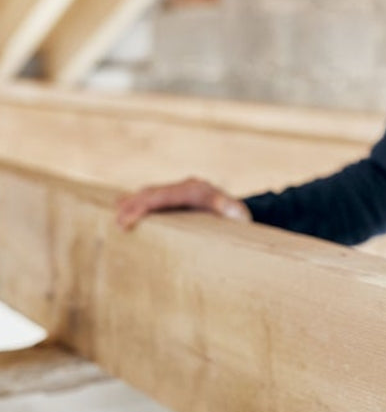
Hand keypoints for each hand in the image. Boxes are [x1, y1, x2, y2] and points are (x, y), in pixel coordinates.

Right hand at [115, 177, 251, 229]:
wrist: (243, 215)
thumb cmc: (239, 221)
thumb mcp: (238, 216)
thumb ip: (231, 210)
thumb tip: (227, 205)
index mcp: (197, 190)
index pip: (162, 196)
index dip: (142, 207)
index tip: (125, 221)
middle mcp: (187, 186)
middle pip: (152, 193)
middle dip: (131, 206)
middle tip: (116, 225)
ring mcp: (181, 191)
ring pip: (150, 193)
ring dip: (131, 204)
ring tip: (115, 219)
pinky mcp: (178, 198)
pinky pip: (154, 198)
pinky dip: (138, 204)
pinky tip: (122, 211)